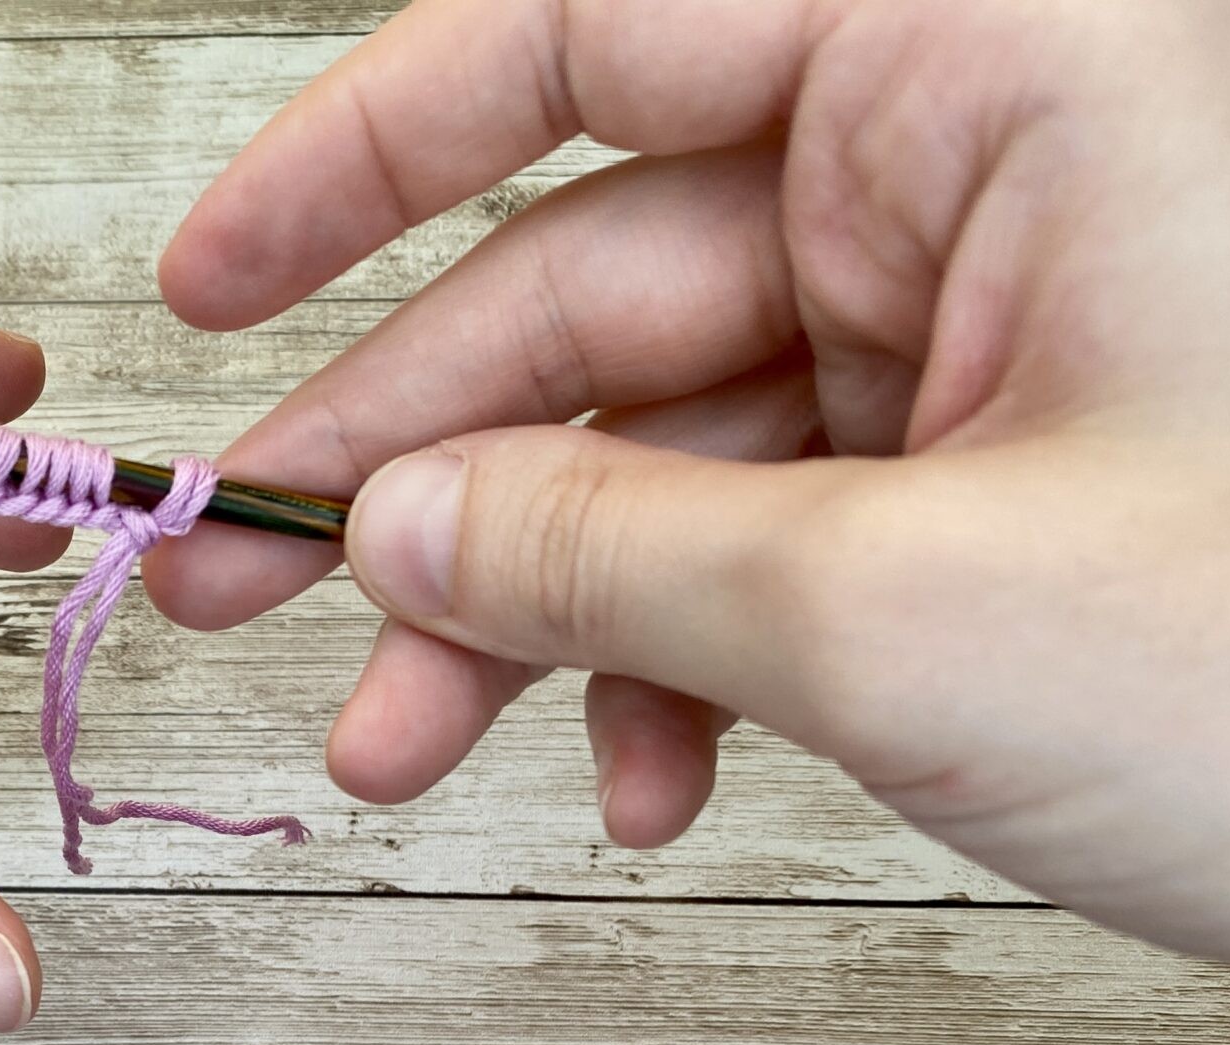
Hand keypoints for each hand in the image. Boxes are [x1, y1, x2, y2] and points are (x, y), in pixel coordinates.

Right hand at [147, 0, 1229, 1007]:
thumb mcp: (895, 609)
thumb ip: (596, 543)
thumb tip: (390, 520)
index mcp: (1003, 53)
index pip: (597, 22)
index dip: (365, 153)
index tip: (216, 293)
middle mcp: (995, 151)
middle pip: (602, 265)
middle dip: (418, 463)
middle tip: (236, 589)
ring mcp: (1005, 314)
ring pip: (667, 425)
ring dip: (522, 606)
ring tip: (396, 751)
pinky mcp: (1013, 457)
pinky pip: (769, 522)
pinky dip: (678, 656)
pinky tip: (640, 782)